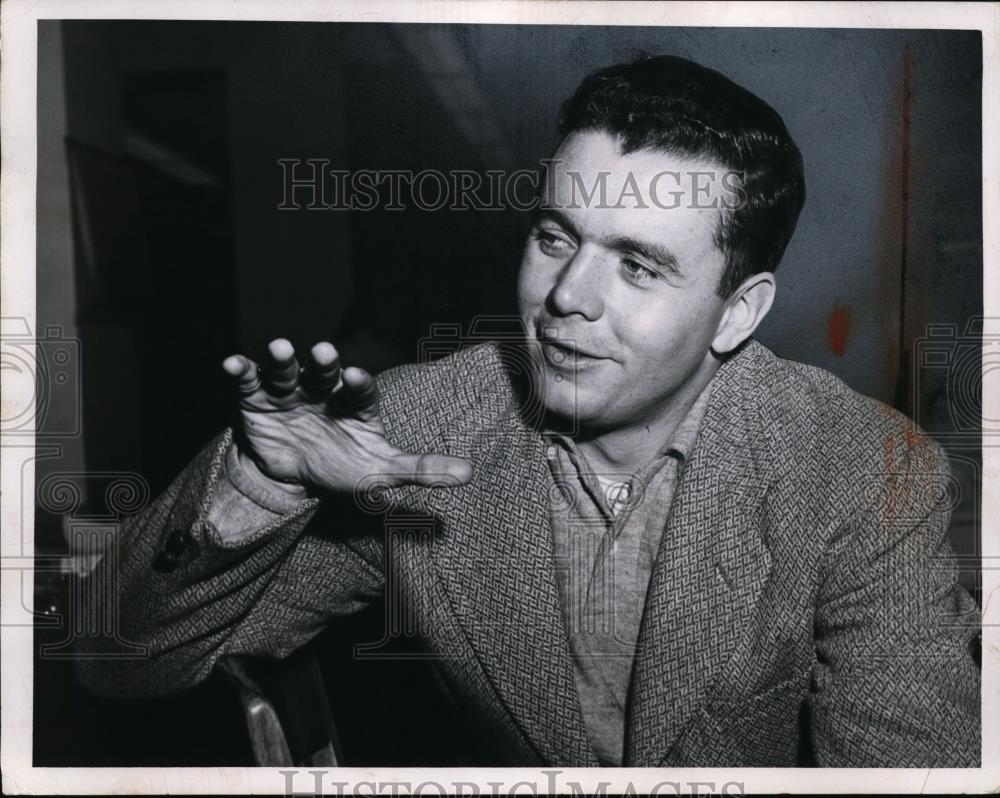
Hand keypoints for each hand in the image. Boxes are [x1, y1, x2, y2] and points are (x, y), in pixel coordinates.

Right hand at [221, 339, 473, 493]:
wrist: (293, 474)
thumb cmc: (343, 464)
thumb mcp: (380, 471)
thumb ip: (421, 469)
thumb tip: (469, 474)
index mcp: (354, 403)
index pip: (360, 390)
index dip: (358, 384)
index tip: (357, 378)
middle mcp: (323, 390)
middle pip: (324, 372)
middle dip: (323, 363)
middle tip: (322, 352)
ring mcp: (289, 391)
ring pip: (286, 370)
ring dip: (282, 359)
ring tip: (279, 349)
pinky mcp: (256, 399)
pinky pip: (248, 381)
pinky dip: (240, 371)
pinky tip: (232, 364)